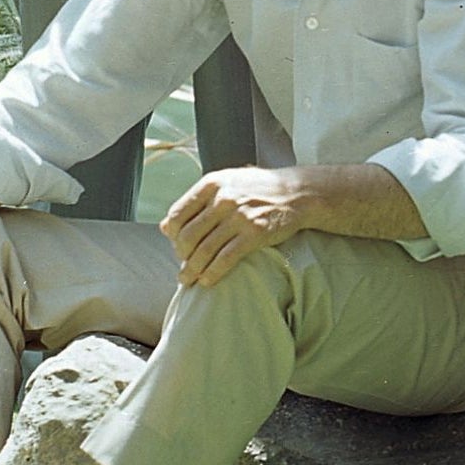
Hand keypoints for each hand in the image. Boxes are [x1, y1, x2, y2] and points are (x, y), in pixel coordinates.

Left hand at [162, 167, 307, 286]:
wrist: (299, 192)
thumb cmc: (260, 188)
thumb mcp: (227, 184)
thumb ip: (197, 202)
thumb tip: (164, 226)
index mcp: (212, 184)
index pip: (177, 214)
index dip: (173, 235)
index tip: (178, 246)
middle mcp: (223, 198)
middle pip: (187, 236)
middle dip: (182, 257)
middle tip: (184, 266)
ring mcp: (239, 216)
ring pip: (203, 251)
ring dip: (192, 271)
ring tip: (188, 280)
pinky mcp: (254, 234)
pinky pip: (225, 259)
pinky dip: (212, 274)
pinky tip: (208, 281)